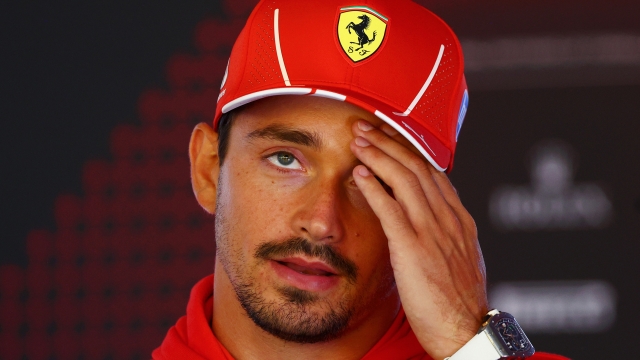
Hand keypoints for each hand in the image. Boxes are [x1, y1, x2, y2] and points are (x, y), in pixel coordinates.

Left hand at [350, 120, 487, 359]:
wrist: (465, 330)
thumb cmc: (459, 301)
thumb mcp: (460, 258)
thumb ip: (446, 233)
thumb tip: (430, 219)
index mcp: (460, 220)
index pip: (434, 173)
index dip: (409, 150)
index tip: (390, 137)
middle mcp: (448, 219)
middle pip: (417, 167)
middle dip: (390, 143)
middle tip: (367, 128)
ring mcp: (432, 232)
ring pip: (404, 180)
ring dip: (379, 156)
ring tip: (358, 141)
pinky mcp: (414, 248)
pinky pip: (391, 209)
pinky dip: (375, 187)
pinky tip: (360, 174)